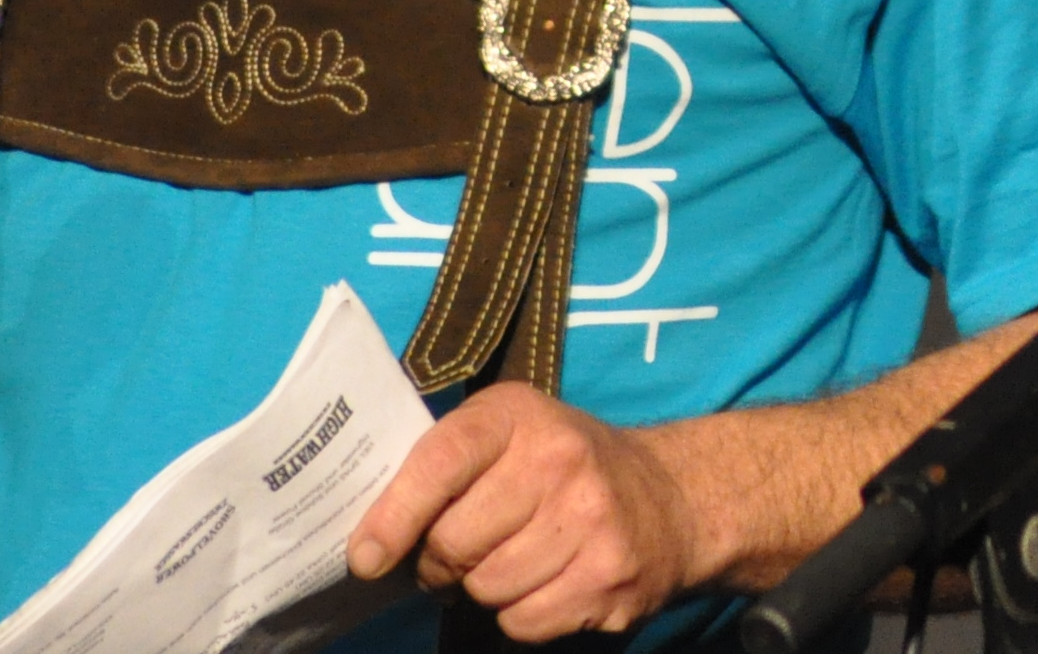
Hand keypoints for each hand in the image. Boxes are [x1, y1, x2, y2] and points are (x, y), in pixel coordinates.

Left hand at [350, 385, 700, 639]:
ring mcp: (592, 521)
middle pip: (454, 543)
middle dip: (443, 560)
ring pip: (486, 589)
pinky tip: (547, 581)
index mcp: (520, 415)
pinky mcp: (611, 578)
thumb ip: (444, 465)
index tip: (366, 557)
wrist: (672, 497)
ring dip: (485, 588)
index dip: (394, 516)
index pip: (441, 463)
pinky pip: (522, 622)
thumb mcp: (510, 434)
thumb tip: (369, 540)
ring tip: (514, 559)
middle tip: (462, 551)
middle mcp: (560, 460)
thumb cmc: (564, 466)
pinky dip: (521, 614)